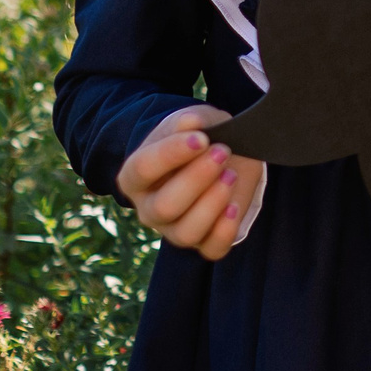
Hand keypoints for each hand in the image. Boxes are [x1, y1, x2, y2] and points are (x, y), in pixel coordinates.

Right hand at [115, 106, 264, 259]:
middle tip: (222, 152)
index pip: (143, 169)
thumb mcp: (193, 121)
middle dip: (196, 179)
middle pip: (164, 206)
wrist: (216, 156)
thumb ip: (190, 121)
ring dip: (212, 205)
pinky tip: (235, 206)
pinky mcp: (203, 243)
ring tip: (231, 175)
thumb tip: (191, 123)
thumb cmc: (197, 138)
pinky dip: (225, 232)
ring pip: (186, 233)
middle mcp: (149, 209)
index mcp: (135, 177)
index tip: (201, 138)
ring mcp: (174, 230)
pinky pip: (211, 250)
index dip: (172, 154)